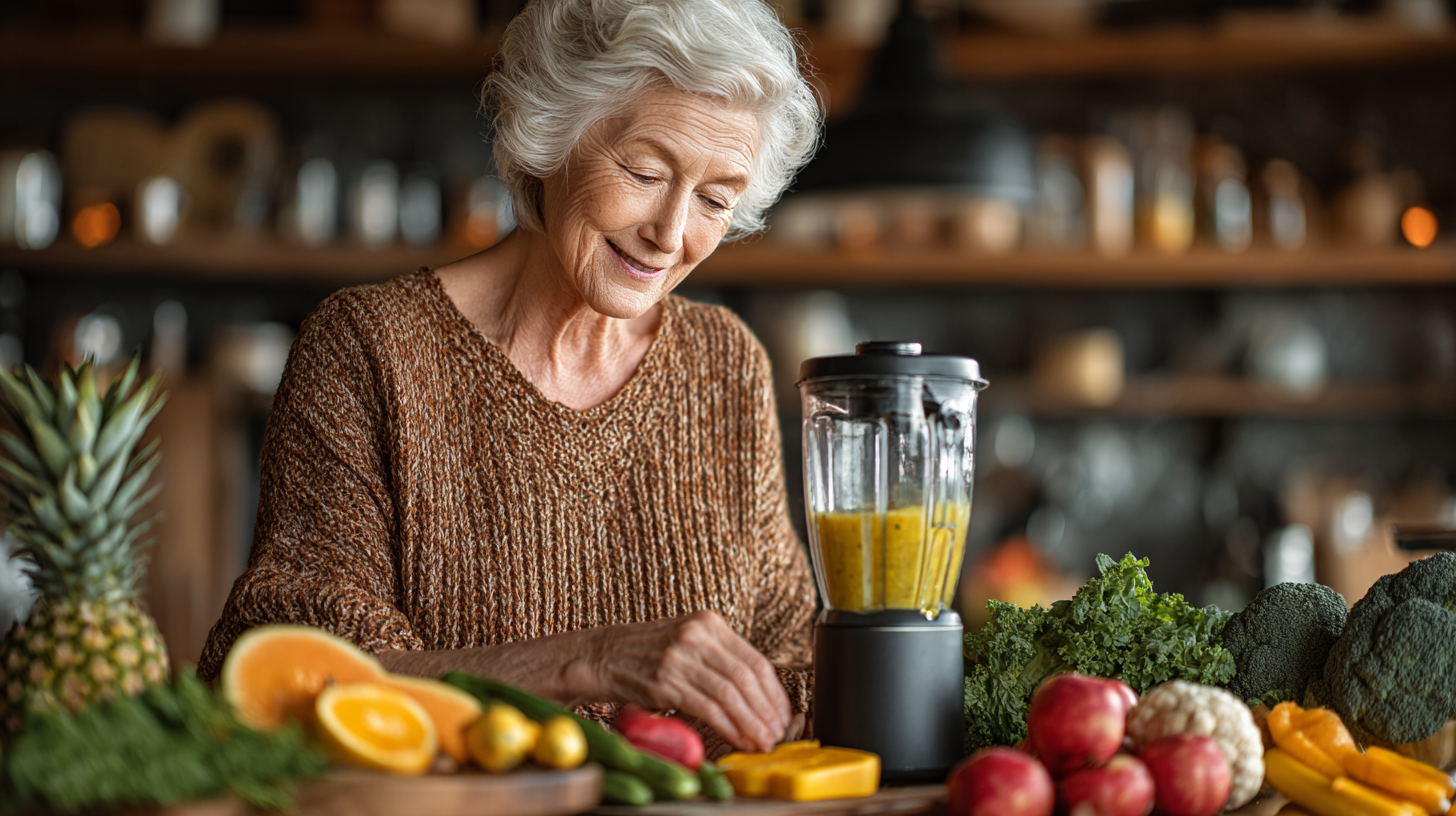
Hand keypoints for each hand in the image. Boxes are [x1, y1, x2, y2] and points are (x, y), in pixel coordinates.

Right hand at [581, 610, 791, 751]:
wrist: (600, 655)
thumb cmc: (646, 656)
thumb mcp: (687, 644)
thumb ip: (719, 659)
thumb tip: (758, 696)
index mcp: (709, 623)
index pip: (755, 660)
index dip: (774, 693)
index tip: (783, 715)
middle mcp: (697, 634)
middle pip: (747, 677)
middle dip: (767, 711)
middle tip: (777, 734)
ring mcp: (680, 656)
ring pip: (730, 694)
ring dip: (751, 723)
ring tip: (762, 742)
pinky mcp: (664, 680)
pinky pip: (707, 706)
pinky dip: (729, 726)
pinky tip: (739, 740)